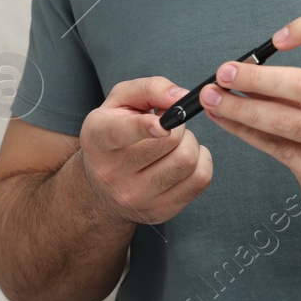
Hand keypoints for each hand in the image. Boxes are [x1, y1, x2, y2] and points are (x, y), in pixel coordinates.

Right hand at [78, 76, 213, 225]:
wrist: (102, 187)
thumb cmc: (115, 132)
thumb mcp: (120, 101)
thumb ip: (149, 89)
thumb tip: (180, 97)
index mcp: (98, 139)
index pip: (120, 133)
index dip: (143, 127)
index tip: (161, 124)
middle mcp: (112, 173)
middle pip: (169, 142)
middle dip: (178, 126)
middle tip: (170, 126)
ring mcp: (136, 198)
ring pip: (187, 161)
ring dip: (190, 144)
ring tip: (176, 144)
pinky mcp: (160, 212)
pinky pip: (200, 180)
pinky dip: (201, 162)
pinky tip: (185, 159)